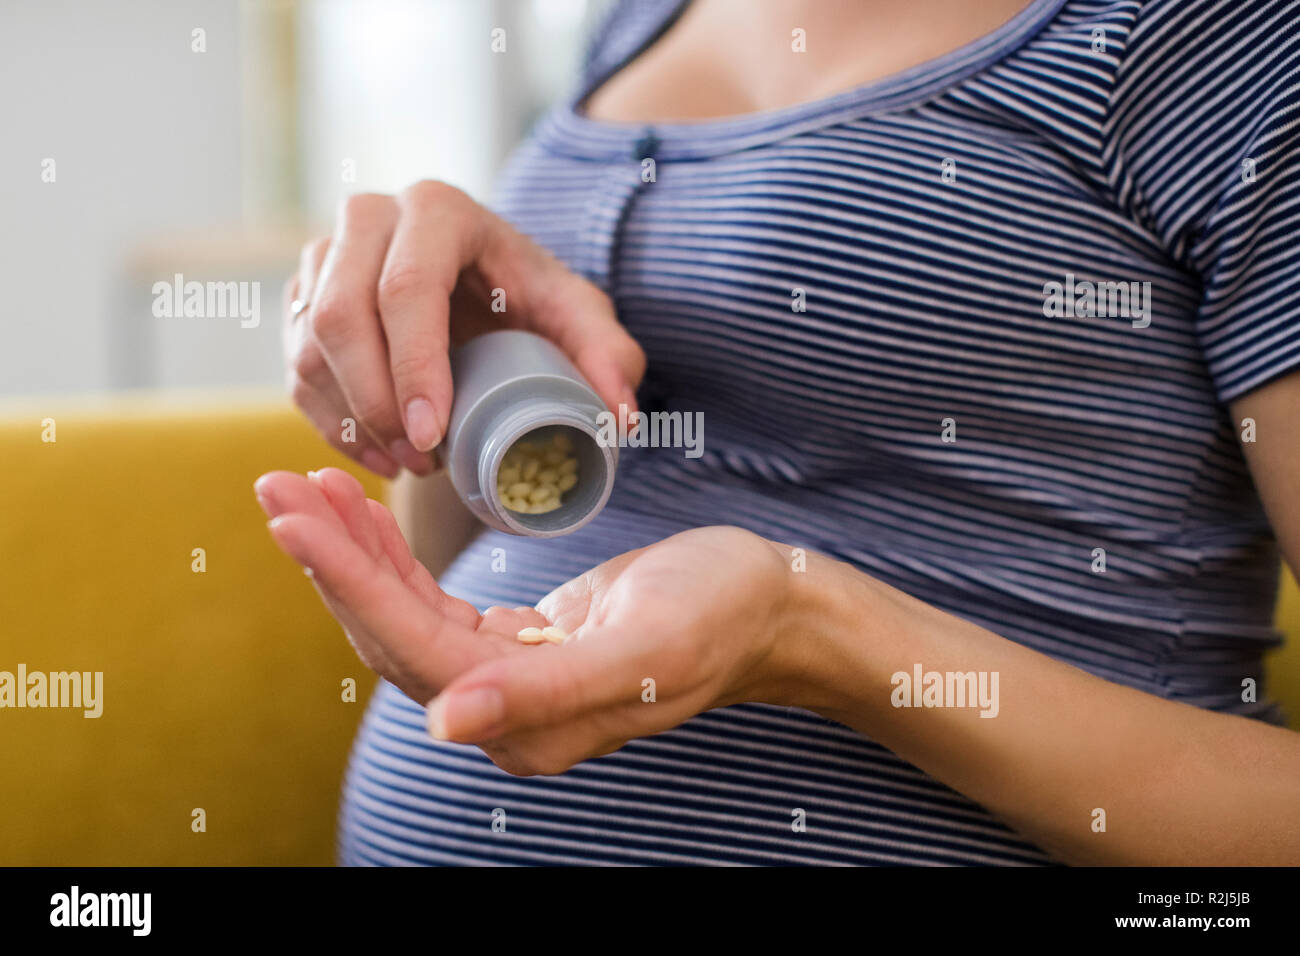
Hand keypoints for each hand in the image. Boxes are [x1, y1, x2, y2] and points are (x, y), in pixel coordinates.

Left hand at [254, 467, 804, 775]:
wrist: (768, 605)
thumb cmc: (721, 616)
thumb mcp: (644, 646)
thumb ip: (546, 691)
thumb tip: (445, 726)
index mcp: (531, 725)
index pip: (413, 650)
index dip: (350, 583)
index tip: (295, 516)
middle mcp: (507, 716)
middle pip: (392, 637)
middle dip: (331, 562)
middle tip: (275, 486)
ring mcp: (508, 683)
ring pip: (404, 619)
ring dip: (353, 556)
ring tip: (305, 490)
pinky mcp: (516, 647)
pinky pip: (435, 606)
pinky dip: (395, 560)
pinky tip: (367, 519)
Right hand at [282, 181, 645, 477]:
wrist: (483, 291)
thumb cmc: (533, 300)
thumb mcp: (580, 318)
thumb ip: (609, 356)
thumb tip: (619, 418)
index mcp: (438, 210)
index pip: (406, 288)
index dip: (413, 367)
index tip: (433, 435)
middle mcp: (369, 217)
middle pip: (341, 314)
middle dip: (376, 402)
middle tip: (422, 461)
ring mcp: (323, 253)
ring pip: (307, 344)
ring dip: (352, 417)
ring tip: (409, 464)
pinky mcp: (300, 296)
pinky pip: (294, 366)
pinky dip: (330, 422)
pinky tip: (377, 455)